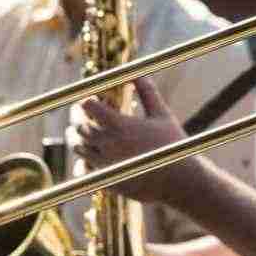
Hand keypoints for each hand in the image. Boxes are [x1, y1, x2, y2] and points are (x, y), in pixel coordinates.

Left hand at [74, 78, 191, 202]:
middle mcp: (106, 144)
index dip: (86, 101)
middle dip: (78, 117)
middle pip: (79, 126)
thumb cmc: (171, 145)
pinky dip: (81, 162)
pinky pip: (82, 170)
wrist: (178, 181)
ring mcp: (103, 164)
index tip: (91, 99)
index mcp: (119, 125)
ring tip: (84, 130)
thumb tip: (137, 74)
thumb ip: (147, 92)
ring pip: (78, 147)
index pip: (87, 107)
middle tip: (83, 112)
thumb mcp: (162, 114)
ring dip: (78, 137)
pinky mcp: (105, 180)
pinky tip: (89, 157)